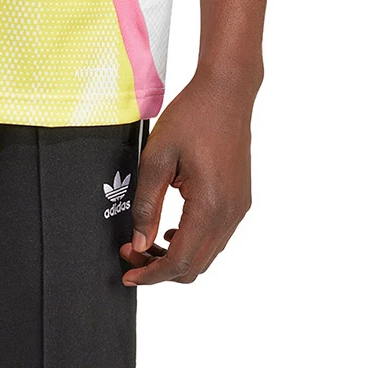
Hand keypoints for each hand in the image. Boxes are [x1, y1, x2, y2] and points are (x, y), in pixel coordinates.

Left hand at [119, 69, 255, 284]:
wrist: (227, 93)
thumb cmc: (191, 117)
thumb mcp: (157, 157)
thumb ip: (146, 204)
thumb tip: (139, 243)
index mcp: (209, 206)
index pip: (179, 262)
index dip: (150, 274)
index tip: (127, 272)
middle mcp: (230, 214)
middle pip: (195, 266)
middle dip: (160, 269)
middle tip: (131, 254)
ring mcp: (238, 208)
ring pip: (208, 255)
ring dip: (177, 257)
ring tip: (146, 242)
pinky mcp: (240, 200)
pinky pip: (217, 236)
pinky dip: (193, 243)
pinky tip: (172, 229)